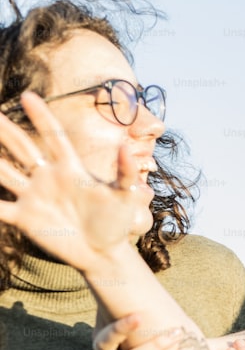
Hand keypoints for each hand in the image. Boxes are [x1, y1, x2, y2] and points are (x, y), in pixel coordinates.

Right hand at [0, 92, 144, 270]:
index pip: (54, 137)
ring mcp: (34, 197)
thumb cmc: (116, 223)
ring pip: (3, 172)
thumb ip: (125, 173)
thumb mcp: (125, 197)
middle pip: (22, 148)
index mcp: (70, 169)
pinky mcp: (24, 218)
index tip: (28, 96)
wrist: (103, 253)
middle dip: (5, 130)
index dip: (41, 117)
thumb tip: (127, 148)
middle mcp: (47, 178)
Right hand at [92, 314, 190, 349]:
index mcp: (101, 344)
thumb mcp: (118, 343)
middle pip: (107, 342)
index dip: (114, 318)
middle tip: (142, 315)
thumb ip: (121, 320)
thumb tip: (125, 282)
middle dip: (122, 327)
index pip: (103, 327)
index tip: (131, 307)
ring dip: (156, 345)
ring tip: (179, 333)